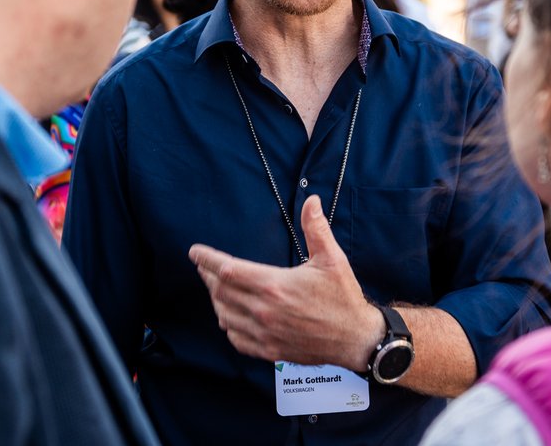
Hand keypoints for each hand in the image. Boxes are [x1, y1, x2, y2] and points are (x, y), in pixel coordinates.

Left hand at [189, 194, 383, 370]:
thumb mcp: (332, 259)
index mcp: (274, 285)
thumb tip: (310, 199)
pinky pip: (237, 339)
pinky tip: (229, 317)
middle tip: (204, 267)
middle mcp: (264, 311)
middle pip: (220, 292)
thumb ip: (316, 228)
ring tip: (215, 288)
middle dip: (208, 276)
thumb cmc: (343, 297)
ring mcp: (265, 333)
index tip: (194, 252)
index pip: (228, 269)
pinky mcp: (270, 350)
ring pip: (224, 315)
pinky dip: (228, 325)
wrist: (356, 339)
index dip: (207, 259)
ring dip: (216, 300)